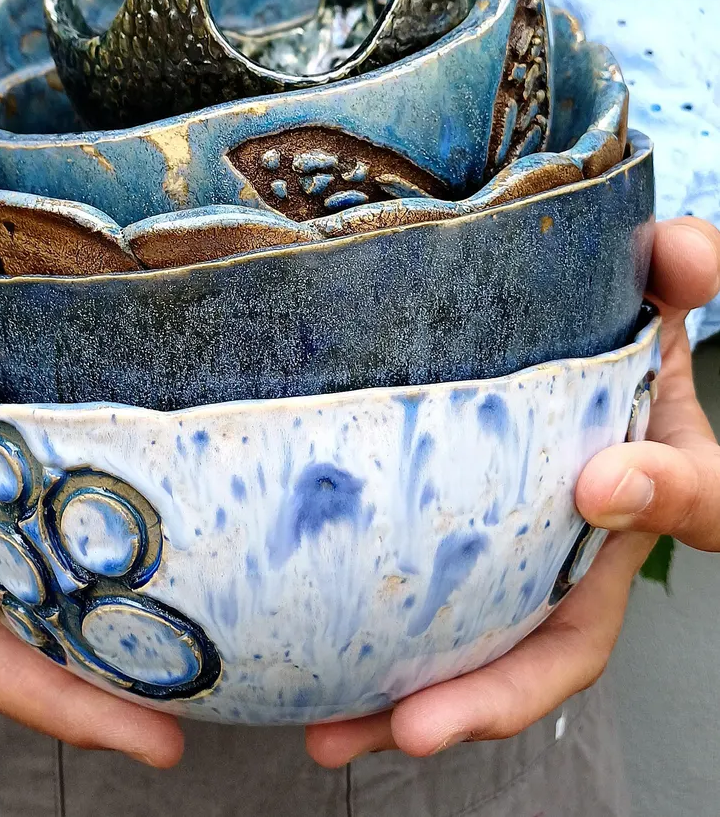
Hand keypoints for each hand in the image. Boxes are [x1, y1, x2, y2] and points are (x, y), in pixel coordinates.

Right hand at [0, 196, 182, 766]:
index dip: (62, 707)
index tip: (151, 740)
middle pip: (45, 640)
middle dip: (121, 686)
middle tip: (218, 699)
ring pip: (70, 585)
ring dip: (132, 622)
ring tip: (222, 635)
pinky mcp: (26, 451)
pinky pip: (80, 514)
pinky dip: (127, 542)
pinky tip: (187, 534)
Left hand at [306, 216, 719, 765]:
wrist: (587, 342)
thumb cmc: (623, 321)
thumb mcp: (657, 284)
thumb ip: (678, 267)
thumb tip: (681, 256)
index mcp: (670, 475)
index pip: (699, 499)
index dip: (663, 495)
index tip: (600, 480)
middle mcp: (602, 543)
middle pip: (569, 645)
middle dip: (494, 692)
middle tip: (416, 724)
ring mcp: (534, 562)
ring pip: (487, 656)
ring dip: (411, 704)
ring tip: (329, 728)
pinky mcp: (470, 559)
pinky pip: (429, 618)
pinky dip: (374, 654)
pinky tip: (304, 671)